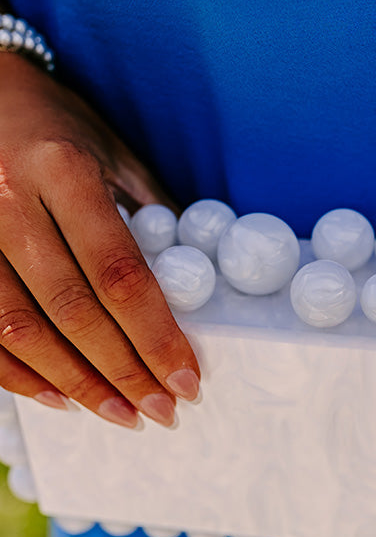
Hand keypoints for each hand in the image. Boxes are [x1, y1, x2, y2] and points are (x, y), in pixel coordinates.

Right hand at [0, 53, 199, 427]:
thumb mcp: (112, 152)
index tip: (186, 380)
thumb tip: (196, 278)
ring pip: (19, 327)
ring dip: (74, 382)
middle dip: (122, 371)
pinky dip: (17, 371)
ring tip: (119, 413)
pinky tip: (57, 395)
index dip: (156, 336)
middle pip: (72, 309)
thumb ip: (151, 212)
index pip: (121, 273)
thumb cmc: (57, 123)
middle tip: (161, 412)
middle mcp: (11, 200)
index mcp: (65, 170)